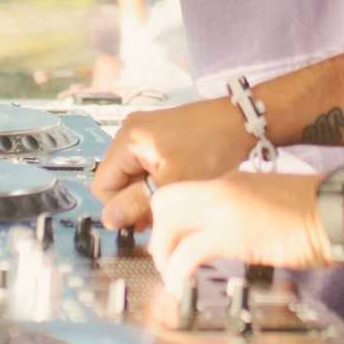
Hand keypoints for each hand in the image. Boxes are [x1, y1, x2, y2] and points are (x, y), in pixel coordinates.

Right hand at [92, 96, 255, 230]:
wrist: (241, 123)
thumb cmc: (212, 146)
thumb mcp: (172, 183)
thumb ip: (137, 203)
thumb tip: (110, 220)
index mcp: (128, 139)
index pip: (102, 185)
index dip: (119, 208)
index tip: (141, 220)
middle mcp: (131, 132)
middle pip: (116, 181)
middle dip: (135, 201)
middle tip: (160, 212)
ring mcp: (145, 132)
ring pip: (131, 176)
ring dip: (147, 193)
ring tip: (171, 199)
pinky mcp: (158, 136)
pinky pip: (145, 166)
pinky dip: (156, 181)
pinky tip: (176, 187)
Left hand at [147, 174, 330, 289]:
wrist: (340, 210)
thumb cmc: (320, 211)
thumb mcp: (271, 203)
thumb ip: (247, 211)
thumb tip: (236, 231)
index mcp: (232, 180)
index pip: (181, 191)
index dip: (167, 217)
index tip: (171, 240)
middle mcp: (223, 187)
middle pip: (164, 202)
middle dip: (158, 234)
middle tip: (166, 259)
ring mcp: (226, 208)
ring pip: (168, 224)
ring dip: (163, 254)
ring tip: (171, 276)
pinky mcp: (233, 233)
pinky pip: (188, 251)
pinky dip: (177, 270)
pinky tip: (180, 284)